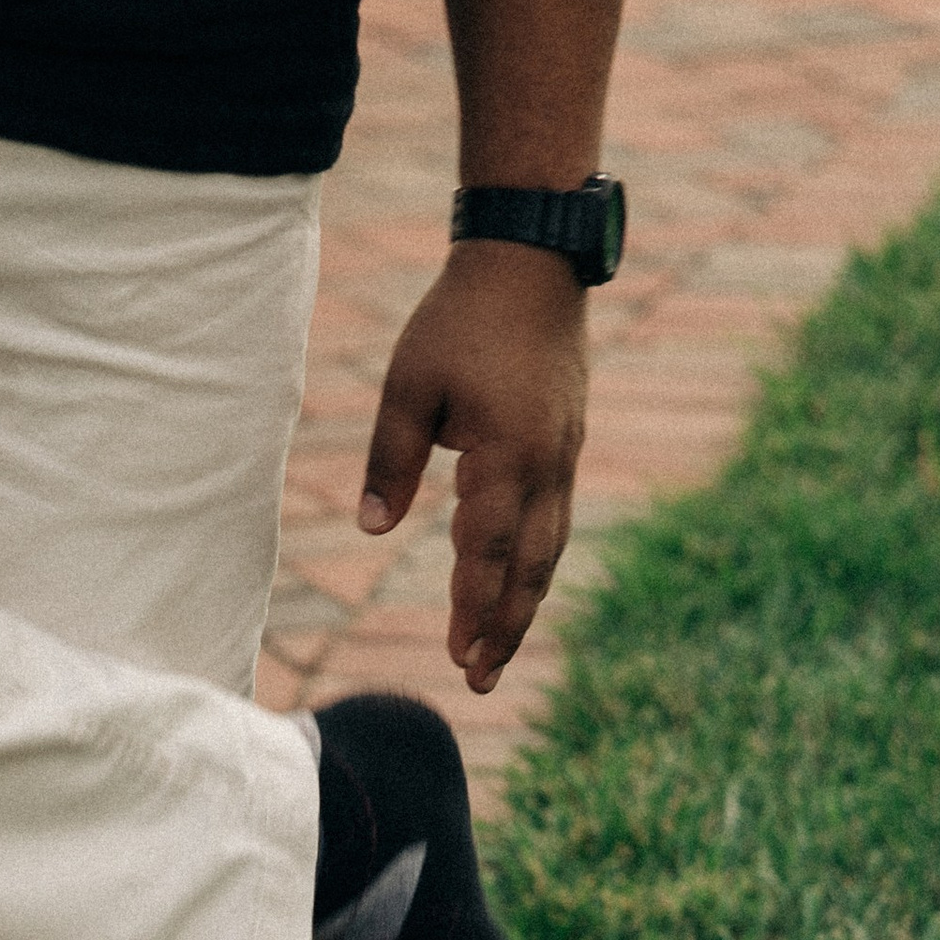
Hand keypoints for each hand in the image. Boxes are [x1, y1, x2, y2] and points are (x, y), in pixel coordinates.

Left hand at [358, 242, 588, 693]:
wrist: (532, 260)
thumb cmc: (460, 319)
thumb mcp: (408, 386)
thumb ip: (389, 462)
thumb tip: (374, 532)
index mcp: (508, 454)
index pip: (486, 550)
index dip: (473, 608)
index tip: (457, 655)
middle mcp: (547, 464)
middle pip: (529, 566)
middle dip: (505, 627)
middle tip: (478, 679)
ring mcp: (564, 454)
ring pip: (548, 547)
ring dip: (524, 603)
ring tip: (497, 651)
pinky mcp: (566, 443)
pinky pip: (554, 519)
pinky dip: (534, 562)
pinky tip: (516, 586)